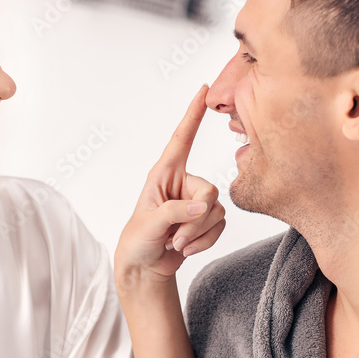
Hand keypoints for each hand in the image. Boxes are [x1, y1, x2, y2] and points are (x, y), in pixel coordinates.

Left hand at [115, 85, 226, 289]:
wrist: (145, 267)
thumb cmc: (137, 240)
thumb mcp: (148, 224)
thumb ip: (174, 212)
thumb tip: (202, 207)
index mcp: (164, 173)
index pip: (181, 139)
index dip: (192, 115)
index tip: (203, 90)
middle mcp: (183, 183)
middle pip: (209, 192)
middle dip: (195, 220)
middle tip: (175, 237)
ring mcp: (196, 201)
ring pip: (216, 212)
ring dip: (197, 234)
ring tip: (175, 243)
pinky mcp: (206, 219)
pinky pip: (220, 225)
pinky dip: (204, 241)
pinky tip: (186, 248)